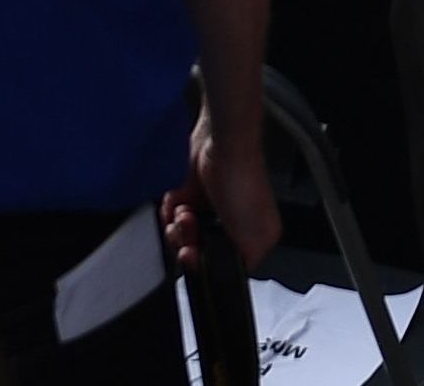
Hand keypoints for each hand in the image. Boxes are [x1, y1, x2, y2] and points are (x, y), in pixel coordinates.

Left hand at [173, 100, 279, 272]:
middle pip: (197, 251)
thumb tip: (231, 277)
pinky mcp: (189, 194)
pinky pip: (169, 215)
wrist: (221, 146)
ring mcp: (208, 209)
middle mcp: (229, 223)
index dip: (201, 263)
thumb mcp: (255, 237)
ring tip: (186, 210)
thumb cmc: (245, 183)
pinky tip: (177, 202)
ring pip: (180, 235)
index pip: (220, 264)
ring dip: (177, 226)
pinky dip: (168, 211)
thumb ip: (245, 262)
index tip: (192, 253)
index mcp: (251, 236)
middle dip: (187, 241)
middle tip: (190, 226)